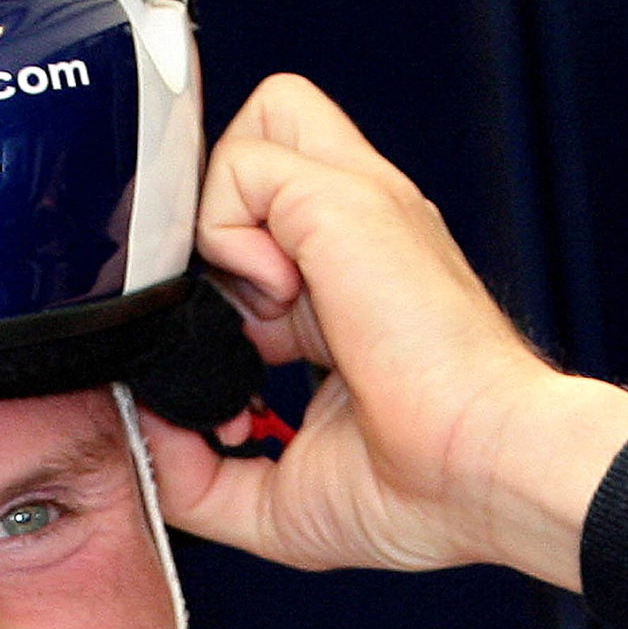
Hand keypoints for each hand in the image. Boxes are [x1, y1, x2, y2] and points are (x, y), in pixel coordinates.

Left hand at [143, 74, 627, 585]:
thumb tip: (144, 432)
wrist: (482, 474)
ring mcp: (357, 209)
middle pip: (263, 152)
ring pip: (258, 126)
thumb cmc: (418, 492)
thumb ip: (193, 476)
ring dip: (220, 217)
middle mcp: (353, 239)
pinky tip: (273, 303)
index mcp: (343, 292)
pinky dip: (227, 235)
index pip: (258, 230)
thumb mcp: (272, 502)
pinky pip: (245, 164)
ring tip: (257, 307)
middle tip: (234, 324)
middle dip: (214, 231)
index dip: (216, 291)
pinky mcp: (347, 200)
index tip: (231, 382)